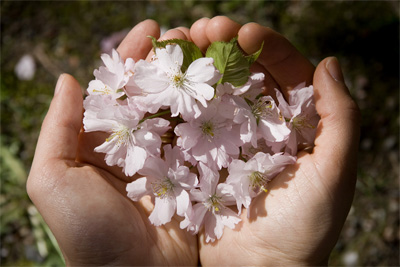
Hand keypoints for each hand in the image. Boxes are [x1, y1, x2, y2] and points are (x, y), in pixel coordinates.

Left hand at [27, 20, 198, 265]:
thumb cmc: (89, 232)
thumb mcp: (55, 180)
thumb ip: (58, 129)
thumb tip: (69, 78)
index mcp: (107, 140)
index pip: (121, 88)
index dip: (133, 57)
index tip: (151, 28)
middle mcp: (141, 144)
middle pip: (156, 93)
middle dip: (170, 61)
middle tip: (188, 34)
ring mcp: (173, 157)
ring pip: (184, 109)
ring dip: (195, 80)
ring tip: (210, 52)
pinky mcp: (198, 173)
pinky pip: (207, 136)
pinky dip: (216, 113)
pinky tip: (226, 90)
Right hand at [189, 16, 359, 264]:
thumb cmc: (301, 229)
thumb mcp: (332, 175)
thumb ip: (340, 119)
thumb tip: (330, 63)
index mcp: (296, 126)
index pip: (285, 73)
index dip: (268, 47)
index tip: (243, 32)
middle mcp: (262, 128)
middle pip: (246, 75)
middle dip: (226, 48)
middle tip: (204, 29)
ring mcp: (229, 141)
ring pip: (217, 92)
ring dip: (200, 67)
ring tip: (181, 45)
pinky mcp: (202, 158)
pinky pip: (192, 122)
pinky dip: (181, 100)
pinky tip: (168, 83)